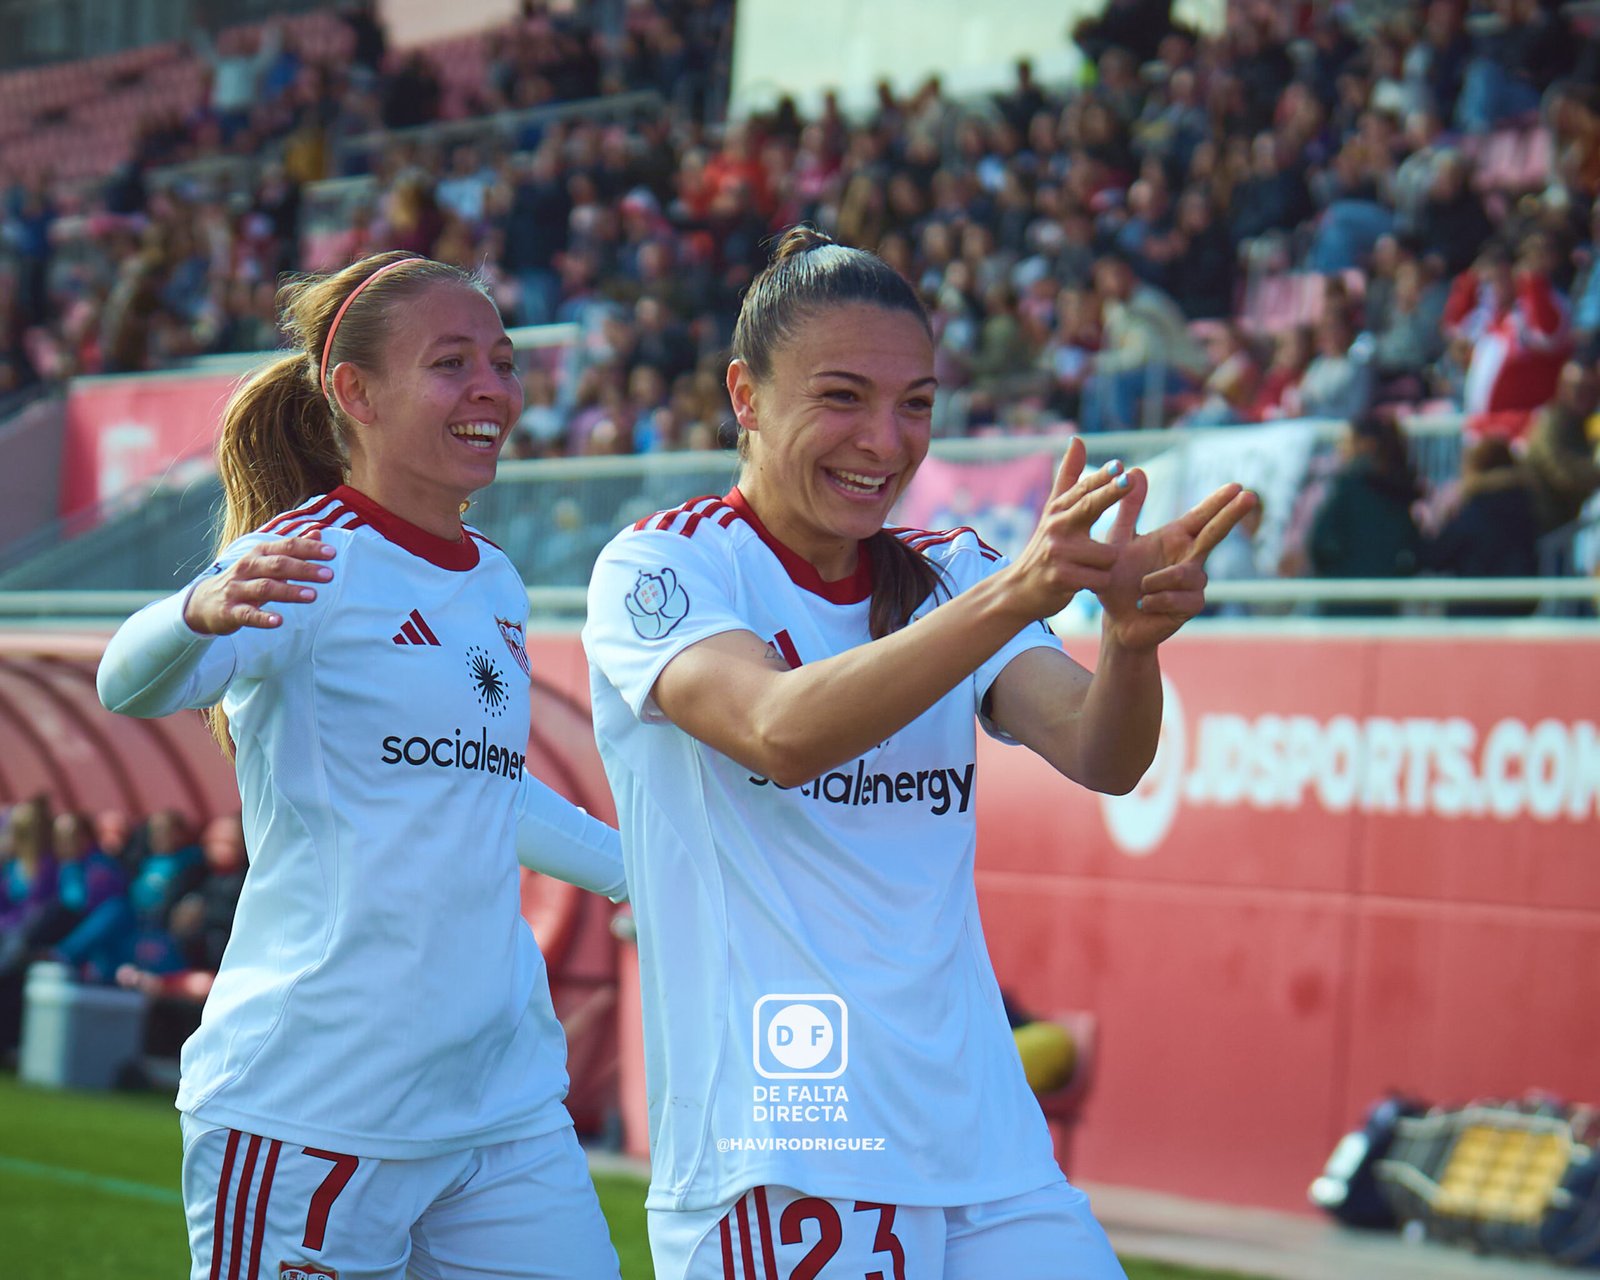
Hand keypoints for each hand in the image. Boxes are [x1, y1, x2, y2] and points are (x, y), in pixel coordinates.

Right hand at [183, 533, 336, 635]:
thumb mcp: (267, 562)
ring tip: (313, 595)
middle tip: (329, 575)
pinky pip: (247, 614)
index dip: (309, 549)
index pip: (286, 547)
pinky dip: (263, 617)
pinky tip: (279, 620)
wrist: (204, 603)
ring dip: (289, 591)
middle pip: (278, 565)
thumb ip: (293, 549)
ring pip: (265, 587)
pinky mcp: (230, 611)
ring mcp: (237, 589)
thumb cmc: (244, 580)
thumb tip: (318, 534)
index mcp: (259, 553)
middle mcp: (247, 567)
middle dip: (304, 569)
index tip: (332, 554)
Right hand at [1002, 437, 1131, 620]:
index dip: (1103, 477)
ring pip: (1108, 554)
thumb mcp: (1054, 511)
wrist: (1018, 590)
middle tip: (1129, 479)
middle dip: (1111, 492)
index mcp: (1058, 510)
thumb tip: (1078, 439)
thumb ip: (1069, 477)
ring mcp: (1058, 552)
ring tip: (1086, 569)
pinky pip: (1101, 578)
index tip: (1120, 466)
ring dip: (1105, 566)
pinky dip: (1099, 583)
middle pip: (1090, 506)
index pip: (1084, 489)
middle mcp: (1056, 526)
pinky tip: (1083, 583)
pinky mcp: (1061, 577)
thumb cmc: (1045, 549)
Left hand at [1096, 476, 1255, 651]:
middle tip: (1249, 496)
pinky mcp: (1190, 606)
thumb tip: (1136, 469)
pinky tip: (1144, 604)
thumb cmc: (1118, 578)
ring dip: (1156, 580)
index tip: (1236, 486)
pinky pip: (1177, 598)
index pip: (1201, 516)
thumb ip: (1128, 509)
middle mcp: (1190, 557)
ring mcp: (1194, 583)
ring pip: (1185, 574)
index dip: (1218, 502)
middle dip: (1231, 515)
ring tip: (1140, 587)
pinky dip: (1154, 599)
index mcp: (1175, 538)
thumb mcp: (1117, 540)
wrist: (1116, 619)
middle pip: (1215, 533)